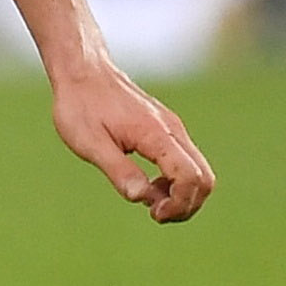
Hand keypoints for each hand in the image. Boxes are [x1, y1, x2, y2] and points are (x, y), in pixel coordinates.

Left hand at [47, 62, 213, 223]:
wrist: (82, 71)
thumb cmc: (81, 106)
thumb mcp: (90, 143)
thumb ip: (119, 171)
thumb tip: (143, 199)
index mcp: (156, 135)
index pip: (191, 177)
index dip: (180, 204)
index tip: (153, 213)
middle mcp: (173, 131)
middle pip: (204, 178)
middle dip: (187, 204)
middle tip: (155, 213)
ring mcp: (172, 129)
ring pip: (199, 171)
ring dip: (183, 195)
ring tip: (150, 201)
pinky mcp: (166, 130)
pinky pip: (186, 162)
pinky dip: (177, 182)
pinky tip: (150, 185)